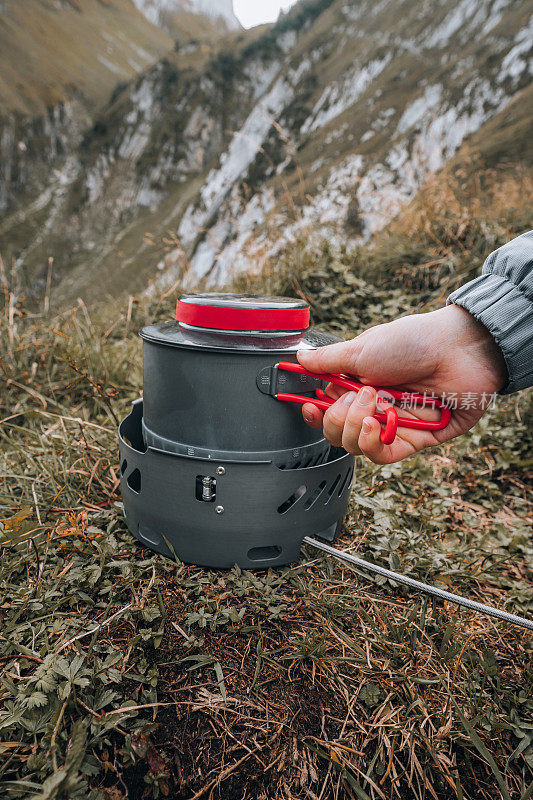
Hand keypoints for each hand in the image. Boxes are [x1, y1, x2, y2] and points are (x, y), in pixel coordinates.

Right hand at [298, 305, 507, 463]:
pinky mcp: (415, 439)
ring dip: (355, 427)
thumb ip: (328, 360)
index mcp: (357, 382)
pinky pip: (384, 455)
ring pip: (356, 447)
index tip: (309, 408)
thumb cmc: (414, 341)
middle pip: (336, 432)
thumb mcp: (362, 348)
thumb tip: (299, 359)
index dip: (314, 413)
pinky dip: (373, 444)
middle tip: (358, 395)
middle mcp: (373, 405)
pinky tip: (375, 426)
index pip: (326, 408)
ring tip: (373, 403)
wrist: (459, 349)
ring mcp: (392, 423)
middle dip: (336, 418)